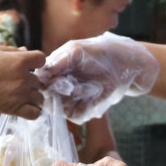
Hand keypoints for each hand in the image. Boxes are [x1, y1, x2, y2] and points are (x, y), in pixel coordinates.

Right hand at [0, 45, 46, 118]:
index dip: (36, 61)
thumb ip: (13, 50)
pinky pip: (35, 113)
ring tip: (20, 95)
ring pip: (40, 96)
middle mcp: (24, 78)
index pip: (42, 59)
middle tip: (16, 81)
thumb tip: (26, 50)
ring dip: (33, 95)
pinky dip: (34, 110)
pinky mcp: (16, 109)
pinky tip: (25, 106)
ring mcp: (21, 95)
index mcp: (20, 61)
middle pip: (39, 80)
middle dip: (31, 80)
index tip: (28, 65)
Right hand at [38, 32, 159, 122]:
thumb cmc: (100, 53)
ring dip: (73, 100)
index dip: (46, 83)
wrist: (124, 64)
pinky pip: (76, 114)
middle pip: (50, 97)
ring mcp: (73, 97)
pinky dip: (83, 108)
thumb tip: (41, 74)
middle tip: (73, 85)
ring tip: (86, 88)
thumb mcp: (76, 51)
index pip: (42, 82)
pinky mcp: (85, 107)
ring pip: (62, 108)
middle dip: (60, 93)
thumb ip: (58, 61)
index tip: (56, 80)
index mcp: (57, 70)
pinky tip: (92, 95)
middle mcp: (62, 85)